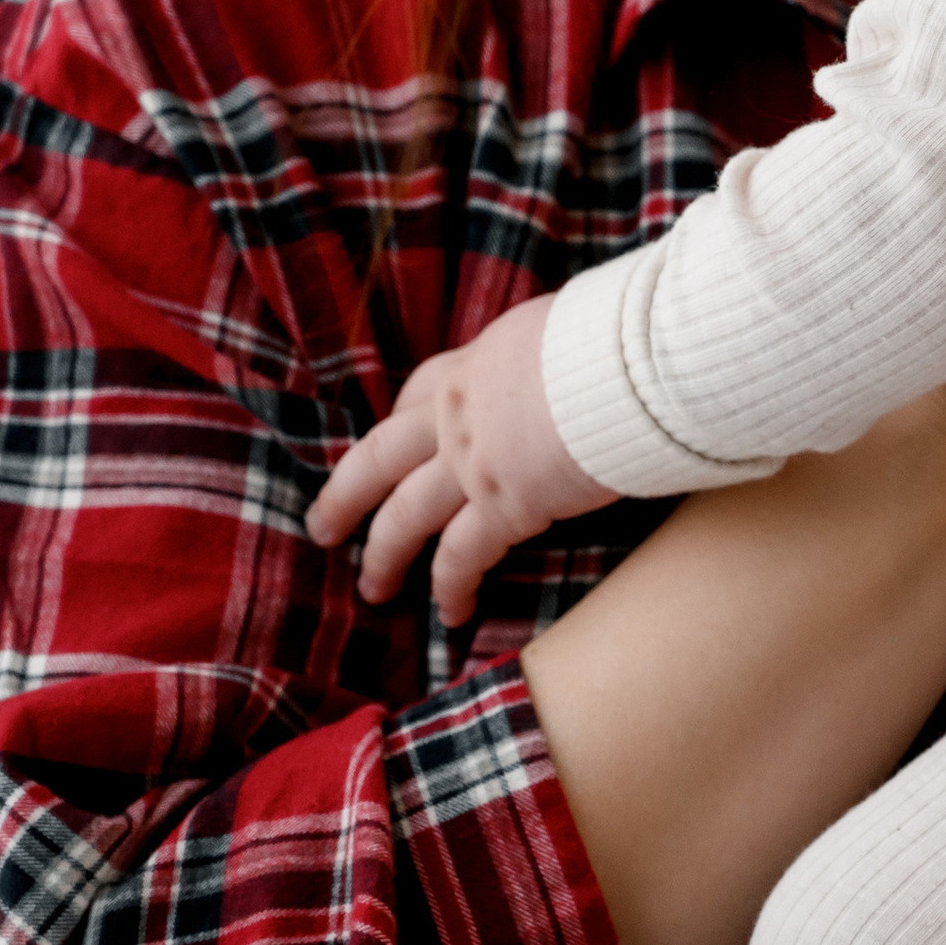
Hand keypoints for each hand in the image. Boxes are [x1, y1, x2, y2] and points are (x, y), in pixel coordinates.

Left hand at [308, 291, 616, 621]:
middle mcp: (456, 414)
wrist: (622, 362)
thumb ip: (543, 358)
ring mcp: (470, 462)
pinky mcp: (503, 505)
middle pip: (379, 460)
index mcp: (473, 365)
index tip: (386, 445)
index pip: (418, 395)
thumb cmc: (610, 340)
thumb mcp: (558, 331)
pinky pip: (463, 557)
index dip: (398, 425)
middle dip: (346, 497)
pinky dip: (452, 588)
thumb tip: (564, 366)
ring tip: (373, 589)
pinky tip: (451, 613)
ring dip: (384, 557)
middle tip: (323, 528)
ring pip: (405, 517)